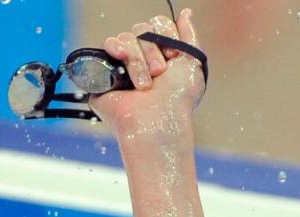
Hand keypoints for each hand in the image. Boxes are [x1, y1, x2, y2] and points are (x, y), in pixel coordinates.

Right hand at [90, 9, 204, 137]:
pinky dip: (114, 48)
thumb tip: (186, 13)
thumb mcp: (193, 65)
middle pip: (141, 29)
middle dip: (152, 51)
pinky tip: (120, 58)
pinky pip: (107, 44)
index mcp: (164, 56)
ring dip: (138, 61)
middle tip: (159, 74)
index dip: (166, 37)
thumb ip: (190, 38)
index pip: (159, 25)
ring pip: (125, 37)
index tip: (172, 58)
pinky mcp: (106, 71)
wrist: (156, 120)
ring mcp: (123, 64)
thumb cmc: (178, 99)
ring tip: (144, 85)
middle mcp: (143, 59)